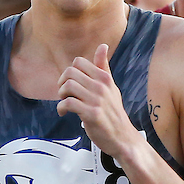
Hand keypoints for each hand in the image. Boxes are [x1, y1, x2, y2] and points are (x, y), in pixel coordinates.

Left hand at [57, 44, 139, 159]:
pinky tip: (64, 112)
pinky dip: (61, 108)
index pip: (79, 62)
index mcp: (104, 78)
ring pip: (68, 86)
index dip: (69, 72)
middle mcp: (101, 86)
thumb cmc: (114, 113)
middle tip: (64, 94)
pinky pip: (68, 104)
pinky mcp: (91, 114)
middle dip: (62, 83)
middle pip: (70, 72)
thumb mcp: (111, 86)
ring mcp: (97, 100)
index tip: (70, 83)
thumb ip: (103, 66)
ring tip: (64, 102)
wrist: (122, 137)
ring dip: (61, 95)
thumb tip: (102, 46)